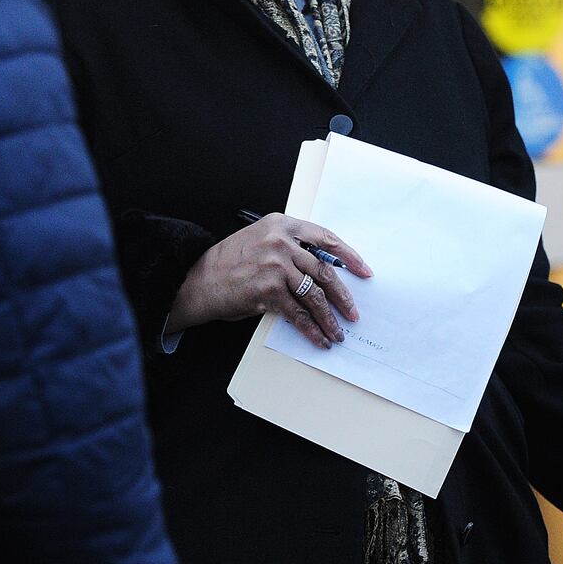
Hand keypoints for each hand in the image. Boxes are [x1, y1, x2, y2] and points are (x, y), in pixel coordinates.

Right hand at [167, 214, 372, 348]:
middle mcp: (280, 242)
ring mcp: (274, 266)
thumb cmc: (229, 263)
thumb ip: (290, 247)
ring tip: (337, 332)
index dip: (349, 256)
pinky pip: (298, 314)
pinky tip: (318, 339)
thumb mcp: (261, 240)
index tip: (364, 271)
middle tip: (353, 312)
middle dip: (343, 296)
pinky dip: (311, 330)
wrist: (198, 281)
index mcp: (281, 225)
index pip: (325, 238)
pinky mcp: (268, 290)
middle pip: (324, 270)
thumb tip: (324, 272)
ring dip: (329, 318)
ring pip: (314, 295)